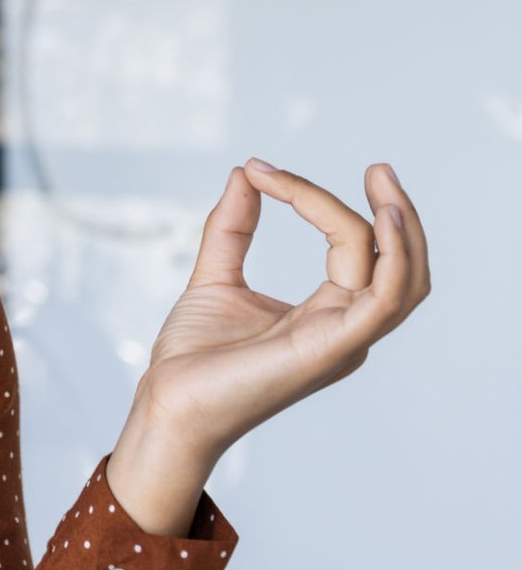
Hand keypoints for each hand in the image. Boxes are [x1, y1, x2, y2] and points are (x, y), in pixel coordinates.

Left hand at [134, 160, 431, 459]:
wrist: (167, 402)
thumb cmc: (193, 357)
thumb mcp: (215, 276)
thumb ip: (233, 227)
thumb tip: (246, 173)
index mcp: (326, 314)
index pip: (351, 246)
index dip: (313, 199)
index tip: (260, 169)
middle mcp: (345, 328)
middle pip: (395, 264)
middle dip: (396, 213)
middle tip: (378, 168)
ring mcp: (343, 340)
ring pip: (402, 280)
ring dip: (401, 230)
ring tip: (382, 185)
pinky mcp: (332, 348)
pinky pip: (384, 301)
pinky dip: (392, 259)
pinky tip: (378, 220)